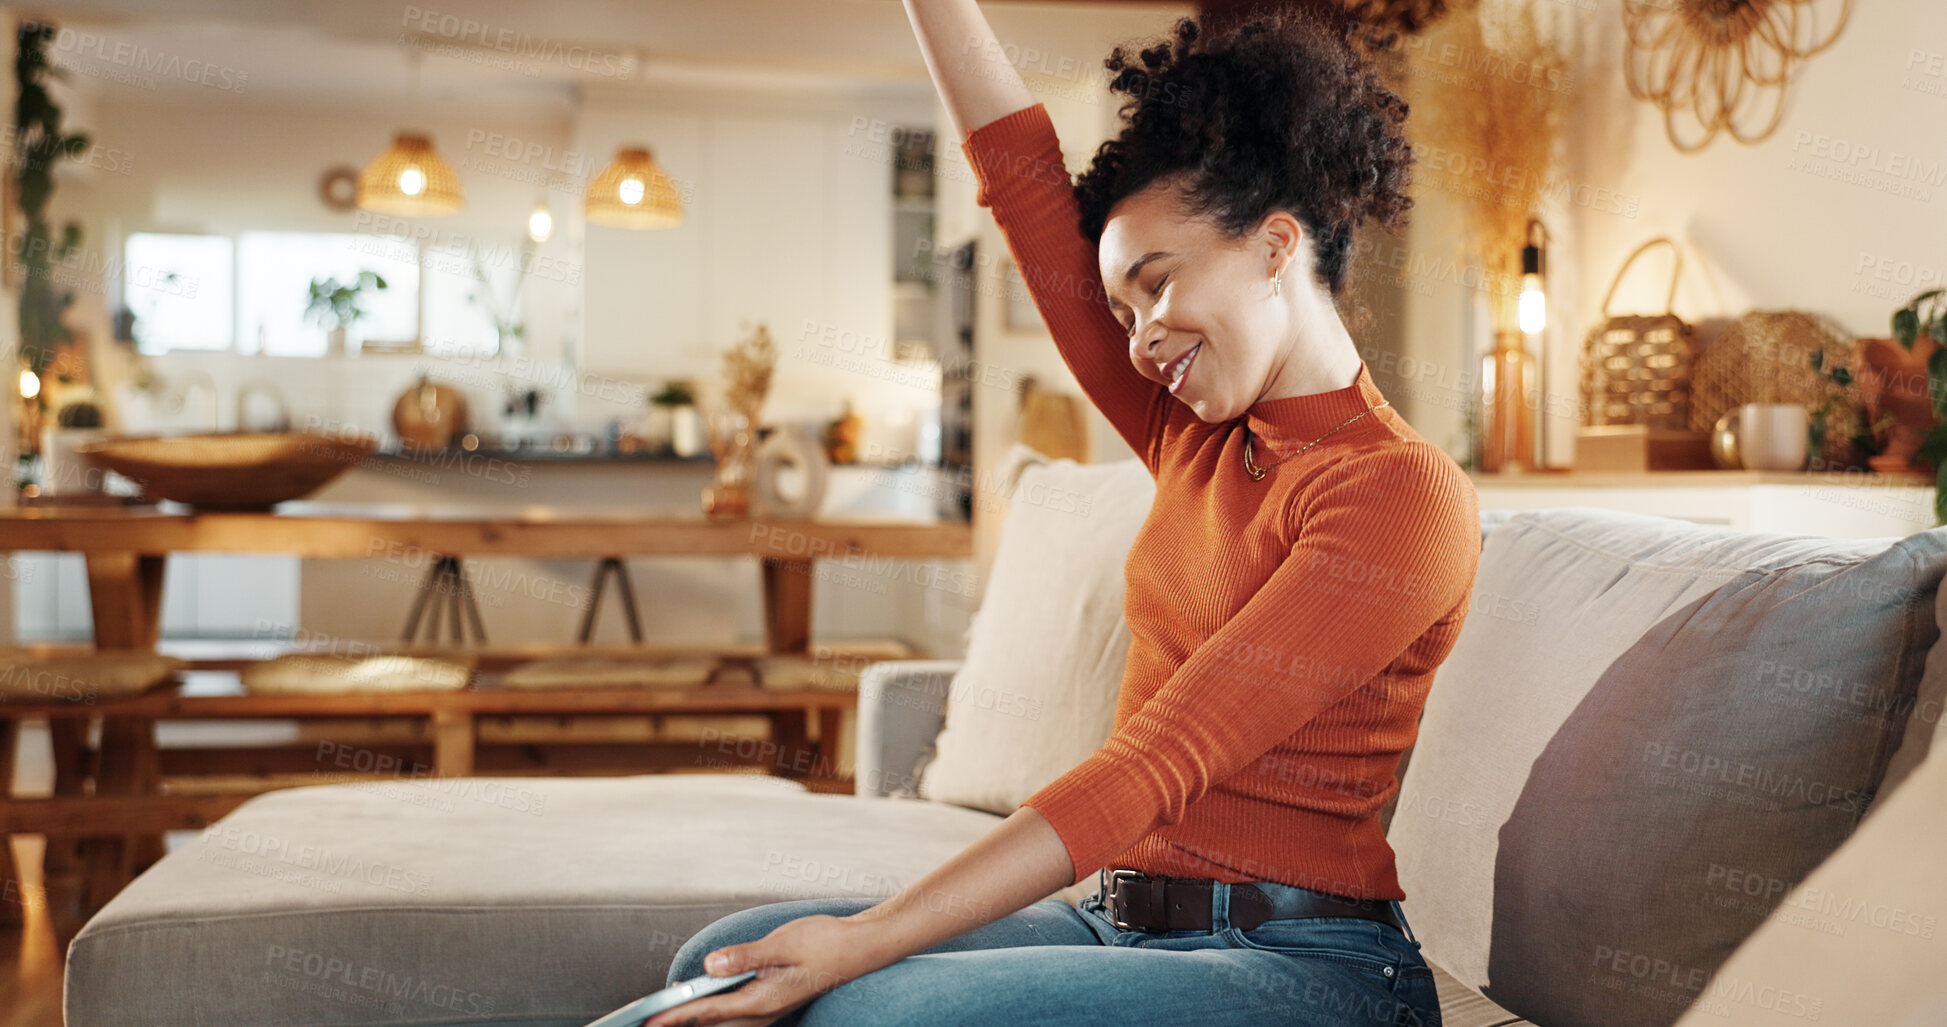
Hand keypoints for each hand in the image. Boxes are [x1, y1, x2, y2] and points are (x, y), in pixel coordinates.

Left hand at [643, 914, 890, 1026]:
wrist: (860, 947)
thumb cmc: (825, 943)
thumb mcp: (782, 944)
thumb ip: (745, 957)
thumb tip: (710, 966)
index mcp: (763, 1000)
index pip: (709, 1011)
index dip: (677, 1015)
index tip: (651, 1019)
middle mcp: (764, 1012)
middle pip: (712, 1024)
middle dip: (680, 1022)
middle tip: (647, 1021)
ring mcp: (768, 1009)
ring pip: (723, 1022)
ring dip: (696, 1019)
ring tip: (665, 1014)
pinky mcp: (772, 1001)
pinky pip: (735, 1014)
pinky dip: (713, 1011)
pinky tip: (702, 1001)